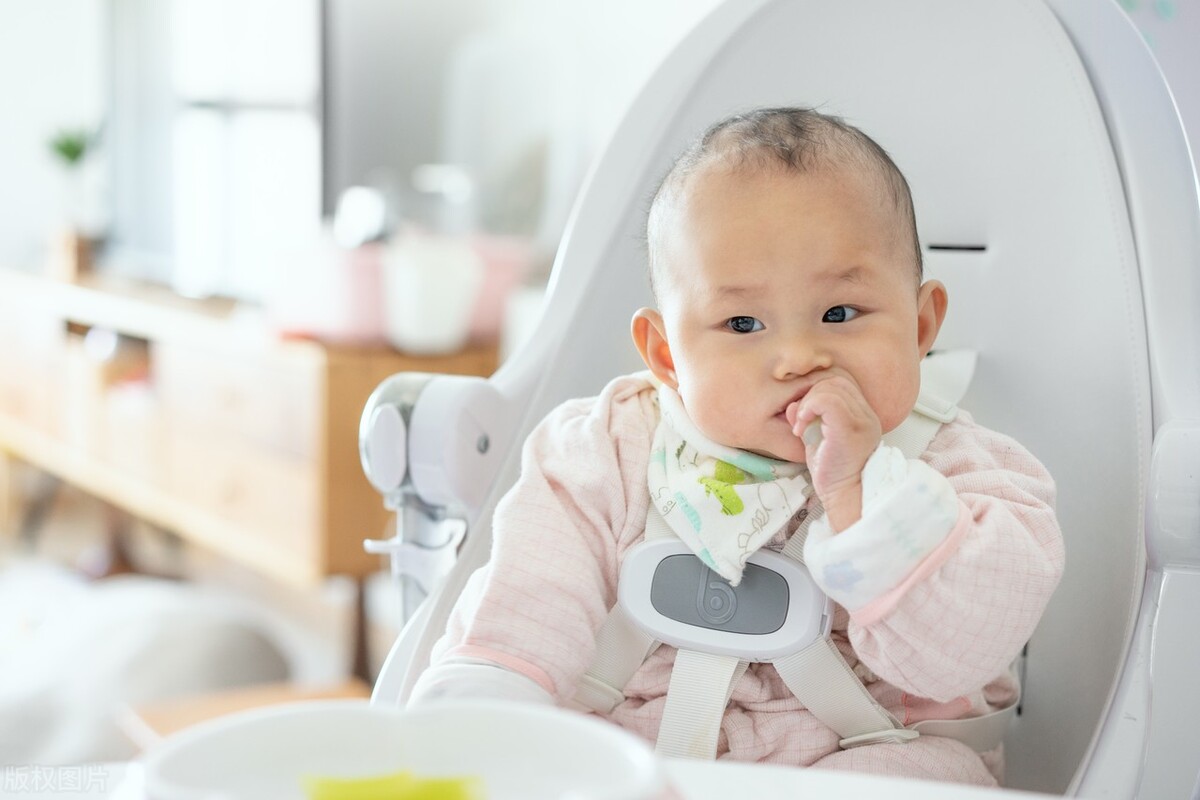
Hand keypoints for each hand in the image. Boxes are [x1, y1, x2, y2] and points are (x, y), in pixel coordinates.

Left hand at [785, 375, 880, 530]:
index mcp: (862, 415)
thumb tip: (792, 405)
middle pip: (835, 380)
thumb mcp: (817, 440)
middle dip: (810, 395)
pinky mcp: (849, 428)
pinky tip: (802, 427)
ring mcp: (860, 420)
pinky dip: (808, 408)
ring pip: (830, 386)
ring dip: (807, 403)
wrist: (846, 496)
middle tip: (800, 422)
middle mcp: (866, 414)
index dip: (816, 393)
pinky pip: (827, 400)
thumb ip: (808, 419)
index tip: (803, 417)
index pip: (841, 384)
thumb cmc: (833, 474)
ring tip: (801, 427)